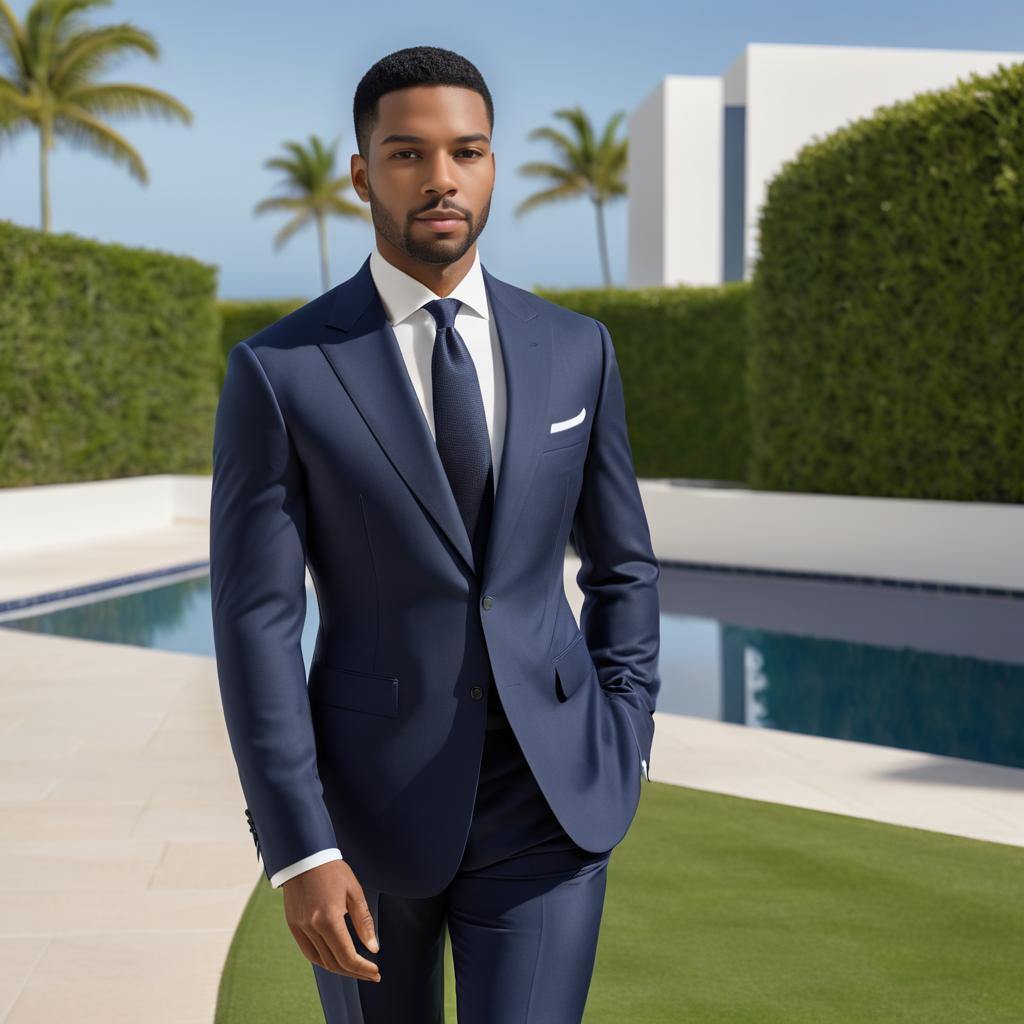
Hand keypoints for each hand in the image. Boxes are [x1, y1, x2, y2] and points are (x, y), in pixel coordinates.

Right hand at [282, 858, 381, 981]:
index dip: (363, 968)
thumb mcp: (354, 891)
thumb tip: (373, 948)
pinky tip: (335, 959)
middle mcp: (311, 927)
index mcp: (328, 919)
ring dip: (339, 968)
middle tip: (370, 974)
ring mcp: (299, 927)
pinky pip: (308, 952)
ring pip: (320, 961)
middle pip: (334, 963)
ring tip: (355, 969)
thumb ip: (364, 922)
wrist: (304, 856)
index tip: (376, 972)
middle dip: (354, 972)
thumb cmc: (332, 870)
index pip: (347, 956)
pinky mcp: (293, 925)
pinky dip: (322, 960)